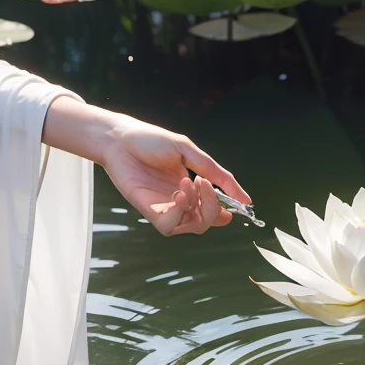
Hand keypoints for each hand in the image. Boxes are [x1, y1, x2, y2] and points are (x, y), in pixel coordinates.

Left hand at [44, 97, 249, 235]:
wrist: (119, 138)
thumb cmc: (150, 141)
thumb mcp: (189, 152)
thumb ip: (216, 173)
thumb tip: (245, 198)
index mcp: (188, 188)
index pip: (211, 212)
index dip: (223, 214)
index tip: (232, 208)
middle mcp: (177, 201)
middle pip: (205, 222)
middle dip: (213, 208)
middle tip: (205, 184)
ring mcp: (163, 207)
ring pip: (190, 227)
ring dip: (197, 207)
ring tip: (189, 182)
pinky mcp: (148, 211)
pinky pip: (169, 226)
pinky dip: (180, 212)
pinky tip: (178, 192)